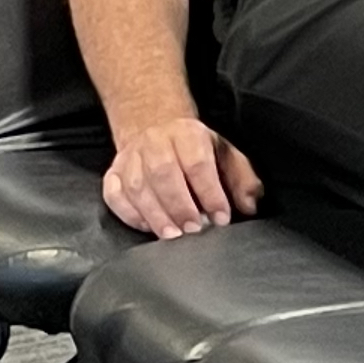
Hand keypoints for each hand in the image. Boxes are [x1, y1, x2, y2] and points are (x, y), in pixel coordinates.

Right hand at [104, 114, 260, 239]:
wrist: (155, 127)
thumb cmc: (194, 149)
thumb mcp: (225, 155)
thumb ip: (242, 180)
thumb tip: (249, 205)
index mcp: (188, 134)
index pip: (197, 163)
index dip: (210, 193)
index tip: (220, 217)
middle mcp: (155, 141)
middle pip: (163, 173)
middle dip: (179, 205)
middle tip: (193, 229)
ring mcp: (130, 157)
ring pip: (136, 185)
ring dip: (154, 214)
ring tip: (171, 234)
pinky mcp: (113, 172)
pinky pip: (114, 194)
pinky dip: (129, 213)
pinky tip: (146, 226)